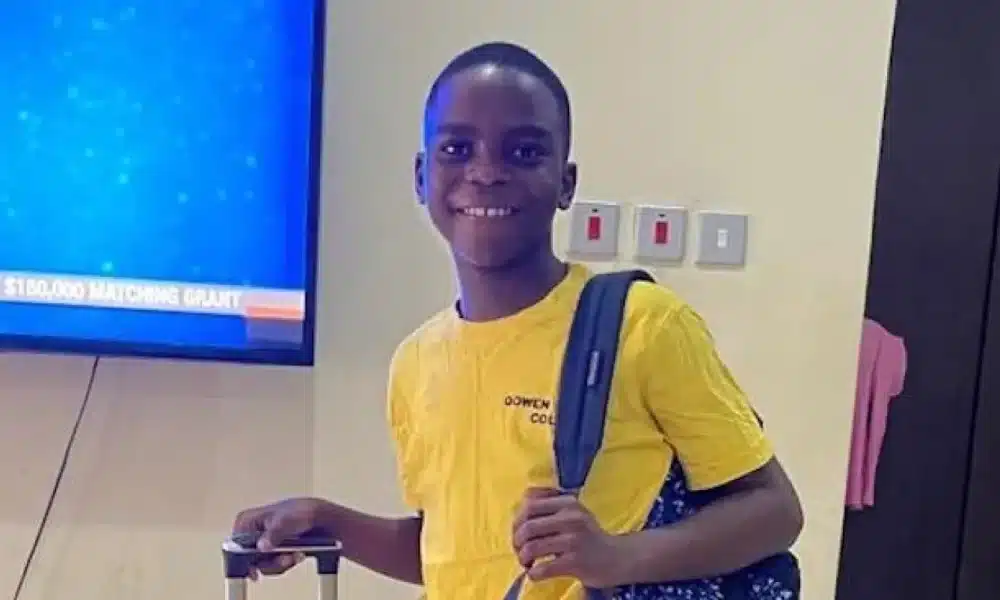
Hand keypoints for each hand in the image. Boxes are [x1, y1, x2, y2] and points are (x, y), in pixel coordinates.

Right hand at [231, 497, 328, 579]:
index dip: (241, 550)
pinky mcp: (279, 550)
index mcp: (254, 517)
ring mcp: (269, 541)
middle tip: (280, 558)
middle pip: (249, 554)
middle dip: (266, 560)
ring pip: (262, 562)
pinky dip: (286, 563)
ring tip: (292, 556)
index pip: (236, 537)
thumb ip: (273, 533)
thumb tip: (261, 546)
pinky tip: (297, 556)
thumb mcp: (287, 520)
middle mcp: (259, 530)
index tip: (253, 559)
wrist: (329, 521)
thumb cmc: (308, 511)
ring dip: (278, 563)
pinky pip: (274, 564)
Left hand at [511, 488, 626, 588]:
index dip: (517, 518)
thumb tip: (520, 505)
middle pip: (527, 526)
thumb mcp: (574, 510)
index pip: (529, 503)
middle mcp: (571, 518)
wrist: (618, 557)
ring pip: (532, 547)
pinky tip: (536, 573)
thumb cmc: (589, 535)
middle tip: (519, 550)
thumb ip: (551, 503)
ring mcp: (573, 540)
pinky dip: (533, 573)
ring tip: (527, 562)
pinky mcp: (575, 562)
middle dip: (516, 540)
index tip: (518, 530)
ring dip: (523, 558)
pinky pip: (542, 569)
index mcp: (568, 502)